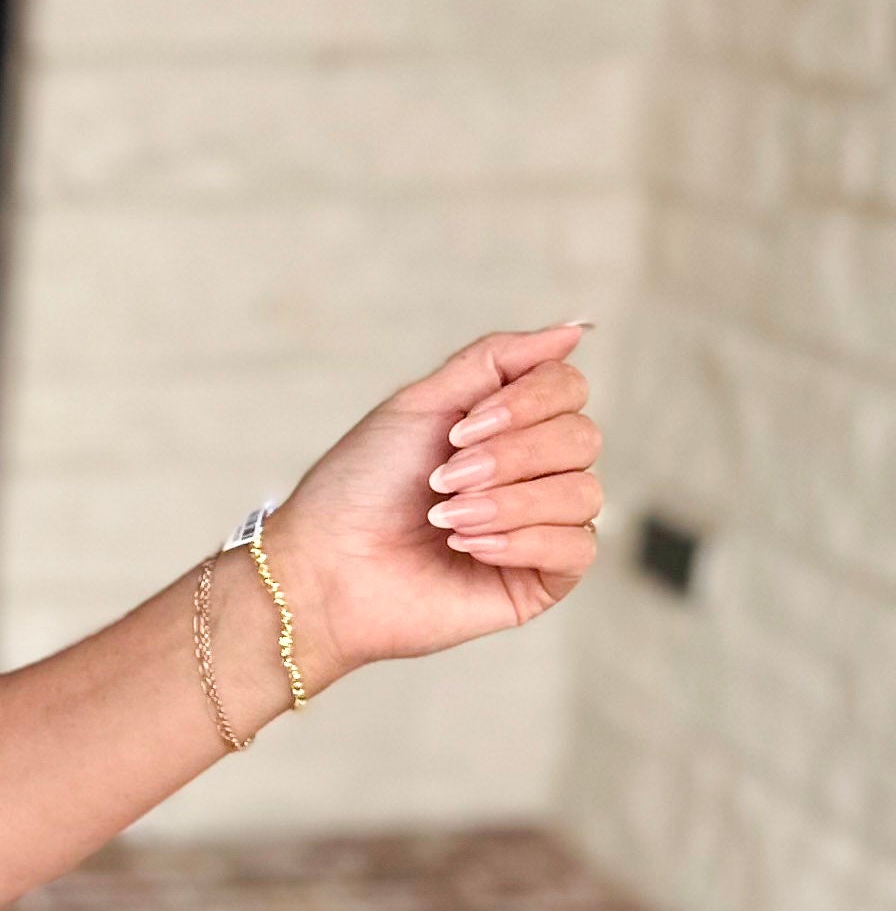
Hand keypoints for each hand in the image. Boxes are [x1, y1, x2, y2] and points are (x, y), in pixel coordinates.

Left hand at [260, 319, 601, 685]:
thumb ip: (495, 361)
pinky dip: (519, 542)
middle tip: (442, 479)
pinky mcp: (543, 580)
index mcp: (509, 426)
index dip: (525, 403)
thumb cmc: (361, 487)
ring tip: (446, 519)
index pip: (568, 388)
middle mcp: (535, 472)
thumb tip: (573, 330)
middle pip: (582, 437)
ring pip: (584, 492)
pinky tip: (467, 548)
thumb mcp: (423, 404)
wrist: (326, 567)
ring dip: (506, 502)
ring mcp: (543, 526)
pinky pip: (579, 547)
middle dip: (508, 456)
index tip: (457, 430)